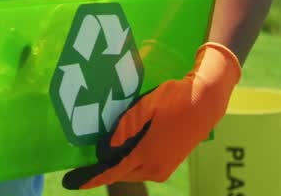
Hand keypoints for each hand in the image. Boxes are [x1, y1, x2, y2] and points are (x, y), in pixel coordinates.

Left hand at [62, 42, 240, 189]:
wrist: (207, 101)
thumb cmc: (175, 99)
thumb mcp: (145, 107)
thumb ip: (124, 128)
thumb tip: (106, 149)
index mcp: (147, 155)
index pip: (113, 172)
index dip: (92, 178)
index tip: (73, 183)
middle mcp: (155, 167)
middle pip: (121, 173)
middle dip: (103, 170)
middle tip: (81, 169)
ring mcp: (164, 167)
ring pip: (132, 171)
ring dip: (117, 165)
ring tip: (100, 157)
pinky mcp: (169, 163)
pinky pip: (142, 167)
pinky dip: (129, 162)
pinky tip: (121, 151)